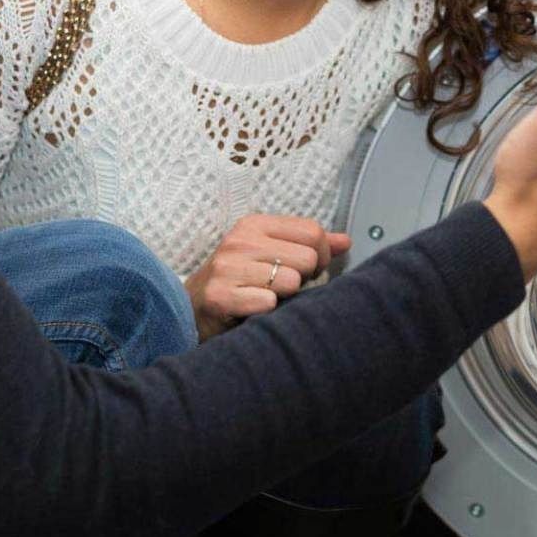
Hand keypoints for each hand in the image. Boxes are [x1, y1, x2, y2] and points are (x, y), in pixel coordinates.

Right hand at [182, 214, 349, 340]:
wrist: (191, 308)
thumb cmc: (238, 279)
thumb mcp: (269, 252)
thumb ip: (308, 245)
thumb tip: (345, 241)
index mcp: (255, 224)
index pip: (312, 231)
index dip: (320, 255)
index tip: (309, 269)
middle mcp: (240, 241)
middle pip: (307, 258)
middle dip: (304, 278)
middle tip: (283, 286)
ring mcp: (228, 268)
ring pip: (291, 282)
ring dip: (284, 296)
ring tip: (266, 296)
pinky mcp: (221, 296)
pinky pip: (268, 303)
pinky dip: (267, 312)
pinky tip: (252, 308)